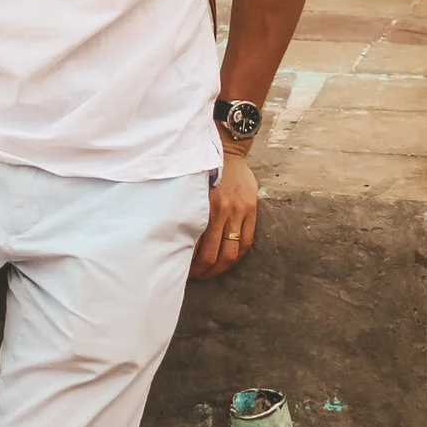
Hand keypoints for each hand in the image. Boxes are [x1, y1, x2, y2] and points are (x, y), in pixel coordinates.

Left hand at [191, 153, 258, 278]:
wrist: (226, 150)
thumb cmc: (203, 171)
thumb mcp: (191, 189)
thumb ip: (189, 211)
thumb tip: (175, 236)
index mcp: (205, 207)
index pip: (198, 246)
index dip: (192, 264)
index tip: (183, 269)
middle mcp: (224, 210)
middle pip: (215, 254)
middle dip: (204, 270)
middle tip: (195, 276)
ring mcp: (240, 211)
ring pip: (232, 252)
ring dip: (220, 267)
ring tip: (210, 272)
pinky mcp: (252, 210)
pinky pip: (247, 241)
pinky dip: (237, 255)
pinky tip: (228, 260)